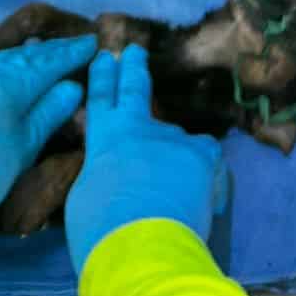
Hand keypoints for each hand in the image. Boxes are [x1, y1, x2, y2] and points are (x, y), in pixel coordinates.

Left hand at [0, 34, 96, 236]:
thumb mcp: (25, 146)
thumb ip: (49, 113)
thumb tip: (73, 86)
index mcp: (11, 86)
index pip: (48, 63)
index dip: (72, 54)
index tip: (95, 43)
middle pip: (30, 56)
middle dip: (57, 49)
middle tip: (82, 43)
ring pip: (13, 58)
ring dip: (36, 52)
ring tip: (55, 50)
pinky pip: (2, 66)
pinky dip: (18, 59)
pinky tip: (22, 65)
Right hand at [65, 46, 227, 273]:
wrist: (139, 244)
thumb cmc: (100, 227)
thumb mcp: (86, 195)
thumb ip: (103, 175)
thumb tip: (116, 175)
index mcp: (103, 139)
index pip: (100, 99)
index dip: (102, 77)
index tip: (105, 56)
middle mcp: (137, 128)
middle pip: (135, 89)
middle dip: (133, 69)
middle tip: (135, 51)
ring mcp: (171, 138)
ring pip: (180, 142)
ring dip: (178, 161)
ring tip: (179, 196)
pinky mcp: (201, 155)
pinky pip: (209, 160)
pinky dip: (209, 178)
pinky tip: (207, 200)